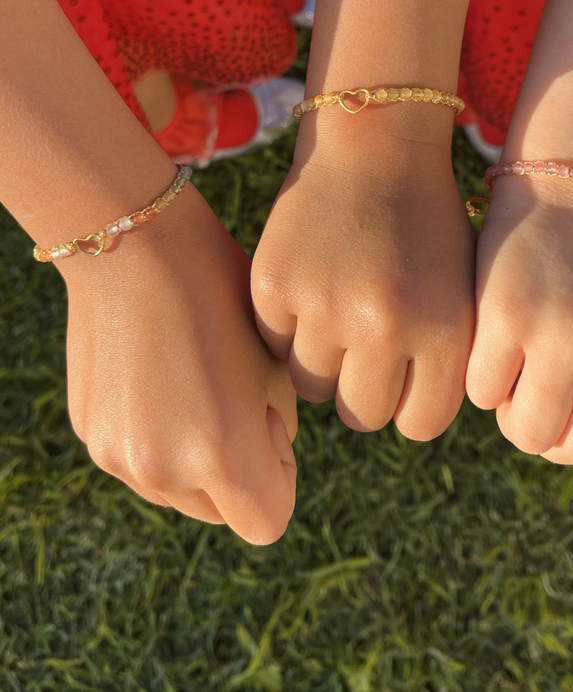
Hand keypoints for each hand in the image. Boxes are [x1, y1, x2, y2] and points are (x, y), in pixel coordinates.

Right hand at [60, 186, 296, 543]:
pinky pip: (140, 462)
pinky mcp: (92, 437)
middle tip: (234, 397)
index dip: (280, 476)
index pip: (268, 524)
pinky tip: (161, 376)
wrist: (139, 249)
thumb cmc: (223, 297)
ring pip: (178, 493)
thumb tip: (264, 458)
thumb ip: (279, 434)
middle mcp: (163, 469)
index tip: (270, 421)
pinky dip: (158, 437)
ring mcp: (119, 457)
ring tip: (196, 383)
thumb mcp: (276, 367)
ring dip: (195, 460)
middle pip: (220, 513)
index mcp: (222, 453)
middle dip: (238, 472)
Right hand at [251, 109, 475, 439]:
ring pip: (309, 386)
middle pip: (360, 415)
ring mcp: (323, 305)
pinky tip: (308, 285)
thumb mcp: (459, 291)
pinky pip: (272, 345)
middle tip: (360, 348)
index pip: (419, 424)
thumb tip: (406, 421)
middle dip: (359, 390)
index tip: (402, 376)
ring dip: (320, 360)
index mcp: (445, 330)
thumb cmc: (425, 224)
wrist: (374, 145)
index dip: (407, 403)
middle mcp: (385, 325)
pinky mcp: (273, 286)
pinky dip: (286, 327)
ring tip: (335, 309)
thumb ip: (444, 363)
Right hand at [466, 178, 572, 475]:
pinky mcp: (507, 315)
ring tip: (516, 380)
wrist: (562, 197)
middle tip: (539, 395)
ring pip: (529, 434)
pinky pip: (483, 394)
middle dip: (551, 434)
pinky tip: (493, 349)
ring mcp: (566, 330)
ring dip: (513, 417)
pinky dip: (482, 382)